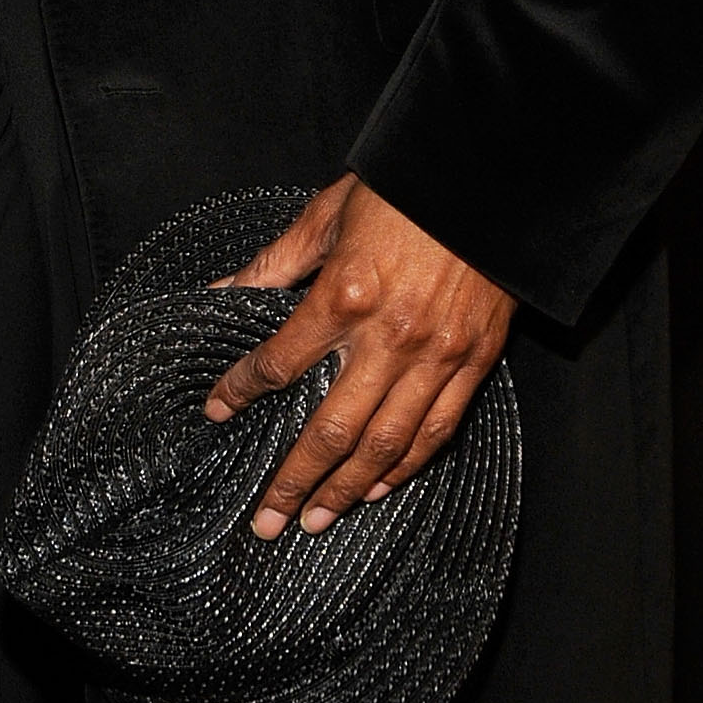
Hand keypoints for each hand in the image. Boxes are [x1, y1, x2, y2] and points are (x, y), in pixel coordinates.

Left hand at [203, 176, 513, 539]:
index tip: (217, 411)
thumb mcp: (328, 216)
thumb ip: (275, 264)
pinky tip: (378, 488)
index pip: (279, 363)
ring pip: (385, 445)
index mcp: (345, 296)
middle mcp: (389, 338)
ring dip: (346, 490)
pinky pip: (437, 430)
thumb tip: (225, 293)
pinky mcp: (474, 362)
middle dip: (293, 481)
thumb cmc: (403, 192)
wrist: (486, 181)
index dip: (242, 391)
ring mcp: (436, 356)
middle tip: (266, 521)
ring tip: (315, 521)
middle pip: (331, 429)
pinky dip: (405, 467)